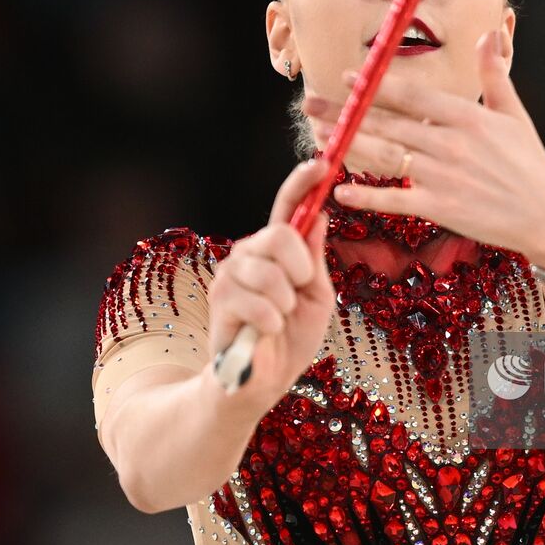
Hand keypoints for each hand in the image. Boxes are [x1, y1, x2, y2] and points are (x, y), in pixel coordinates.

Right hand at [207, 159, 335, 405]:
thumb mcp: (317, 297)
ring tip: (278, 318)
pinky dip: (273, 322)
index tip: (324, 163)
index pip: (287, 206)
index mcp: (276, 250)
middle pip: (281, 234)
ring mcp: (230, 274)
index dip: (302, 182)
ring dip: (285, 302)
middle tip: (297, 293)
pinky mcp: (219, 301)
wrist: (262, 381)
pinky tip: (265, 332)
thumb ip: (315, 260)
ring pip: (270, 271)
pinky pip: (260, 303)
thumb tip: (319, 215)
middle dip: (300, 268)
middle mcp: (249, 253)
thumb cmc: (291, 337)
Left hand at [302, 31, 544, 269]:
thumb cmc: (530, 163)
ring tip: (318, 137)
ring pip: (385, 156)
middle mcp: (452, 144)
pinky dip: (368, 196)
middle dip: (346, 112)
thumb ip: (494, 73)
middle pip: (388, 123)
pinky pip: (396, 199)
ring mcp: (444, 177)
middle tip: (311, 104)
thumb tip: (490, 33)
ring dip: (347, 146)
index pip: (412, 95)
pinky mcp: (441, 208)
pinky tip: (341, 191)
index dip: (376, 85)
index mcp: (468, 116)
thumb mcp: (514, 113)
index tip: (348, 77)